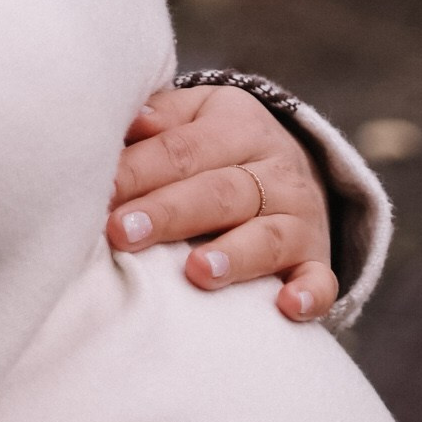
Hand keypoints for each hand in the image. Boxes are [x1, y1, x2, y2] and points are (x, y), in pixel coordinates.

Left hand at [108, 84, 335, 320]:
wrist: (294, 166)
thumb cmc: (216, 146)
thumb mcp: (195, 115)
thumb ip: (160, 118)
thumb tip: (127, 121)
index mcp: (238, 126)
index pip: (182, 150)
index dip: (138, 171)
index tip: (100, 192)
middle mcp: (275, 169)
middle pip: (219, 193)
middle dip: (169, 213)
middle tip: (123, 232)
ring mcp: (300, 216)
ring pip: (267, 236)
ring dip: (234, 256)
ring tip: (197, 271)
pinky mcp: (317, 258)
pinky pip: (321, 278)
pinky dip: (309, 294)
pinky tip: (286, 307)